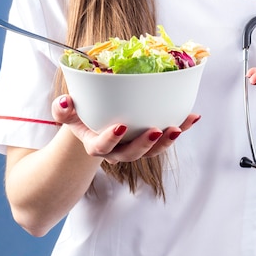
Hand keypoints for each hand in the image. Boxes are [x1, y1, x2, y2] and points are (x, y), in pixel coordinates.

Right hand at [52, 95, 200, 163]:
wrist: (95, 124)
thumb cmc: (81, 115)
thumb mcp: (68, 112)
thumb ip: (62, 108)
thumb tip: (65, 101)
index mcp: (96, 145)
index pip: (101, 147)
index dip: (110, 139)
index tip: (120, 126)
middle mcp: (117, 151)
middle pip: (132, 155)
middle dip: (145, 144)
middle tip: (157, 130)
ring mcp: (136, 148)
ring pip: (153, 151)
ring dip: (167, 141)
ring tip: (178, 127)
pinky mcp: (152, 141)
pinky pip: (167, 137)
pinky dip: (181, 127)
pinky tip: (193, 117)